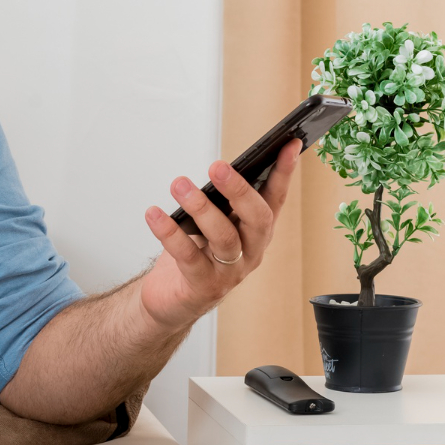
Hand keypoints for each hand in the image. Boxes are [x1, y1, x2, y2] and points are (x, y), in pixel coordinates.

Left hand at [139, 138, 301, 330]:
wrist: (171, 301)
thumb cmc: (194, 255)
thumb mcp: (210, 224)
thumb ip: (219, 203)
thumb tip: (219, 170)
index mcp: (256, 233)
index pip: (276, 199)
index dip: (284, 172)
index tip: (289, 143)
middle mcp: (250, 252)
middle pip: (256, 219)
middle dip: (239, 190)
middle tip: (218, 166)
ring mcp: (229, 272)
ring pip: (224, 237)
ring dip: (200, 208)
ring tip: (179, 185)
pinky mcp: (203, 286)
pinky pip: (188, 256)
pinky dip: (170, 233)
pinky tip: (154, 214)